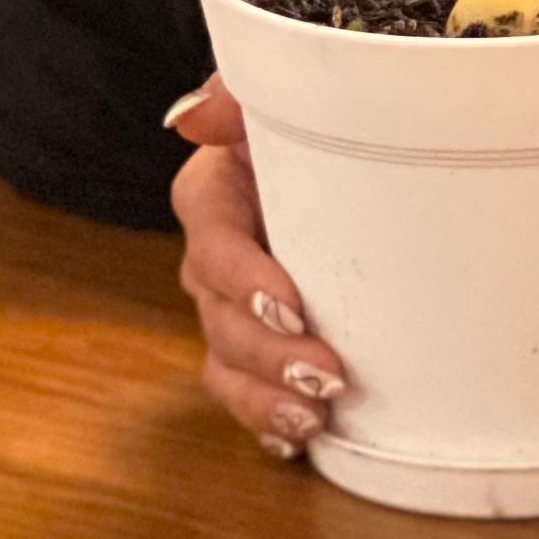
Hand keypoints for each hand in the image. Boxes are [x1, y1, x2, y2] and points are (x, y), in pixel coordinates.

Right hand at [164, 78, 349, 461]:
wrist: (347, 153)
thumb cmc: (312, 122)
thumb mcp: (276, 99)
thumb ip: (237, 97)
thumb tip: (192, 117)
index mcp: (214, 195)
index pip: (212, 240)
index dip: (243, 279)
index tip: (290, 304)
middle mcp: (216, 257)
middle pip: (218, 317)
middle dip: (267, 354)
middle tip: (326, 374)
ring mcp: (234, 306)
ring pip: (226, 364)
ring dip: (263, 400)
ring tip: (311, 420)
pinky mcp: (262, 341)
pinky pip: (245, 391)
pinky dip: (265, 420)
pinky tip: (295, 440)